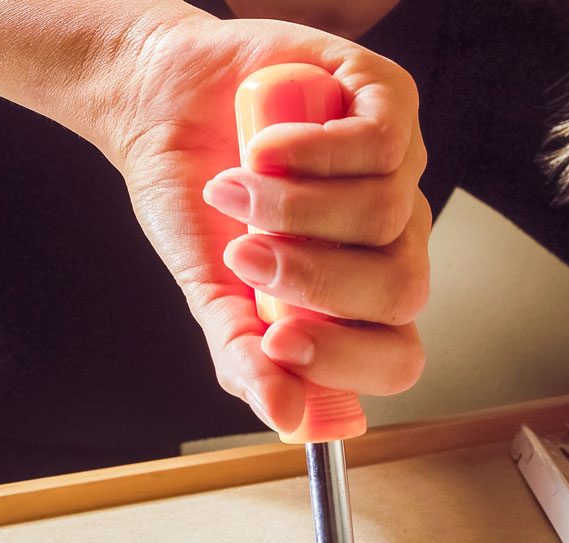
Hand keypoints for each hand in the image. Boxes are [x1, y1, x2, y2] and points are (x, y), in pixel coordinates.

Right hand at [99, 8, 429, 432]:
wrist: (165, 110)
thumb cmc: (199, 207)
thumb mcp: (211, 295)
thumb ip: (245, 357)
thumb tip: (284, 416)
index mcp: (361, 304)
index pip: (399, 358)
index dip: (348, 360)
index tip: (278, 341)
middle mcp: (392, 243)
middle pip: (403, 290)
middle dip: (317, 281)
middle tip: (246, 255)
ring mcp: (399, 172)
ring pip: (386, 215)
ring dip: (293, 208)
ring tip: (236, 187)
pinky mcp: (389, 102)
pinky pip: (381, 145)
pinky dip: (313, 151)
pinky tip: (268, 146)